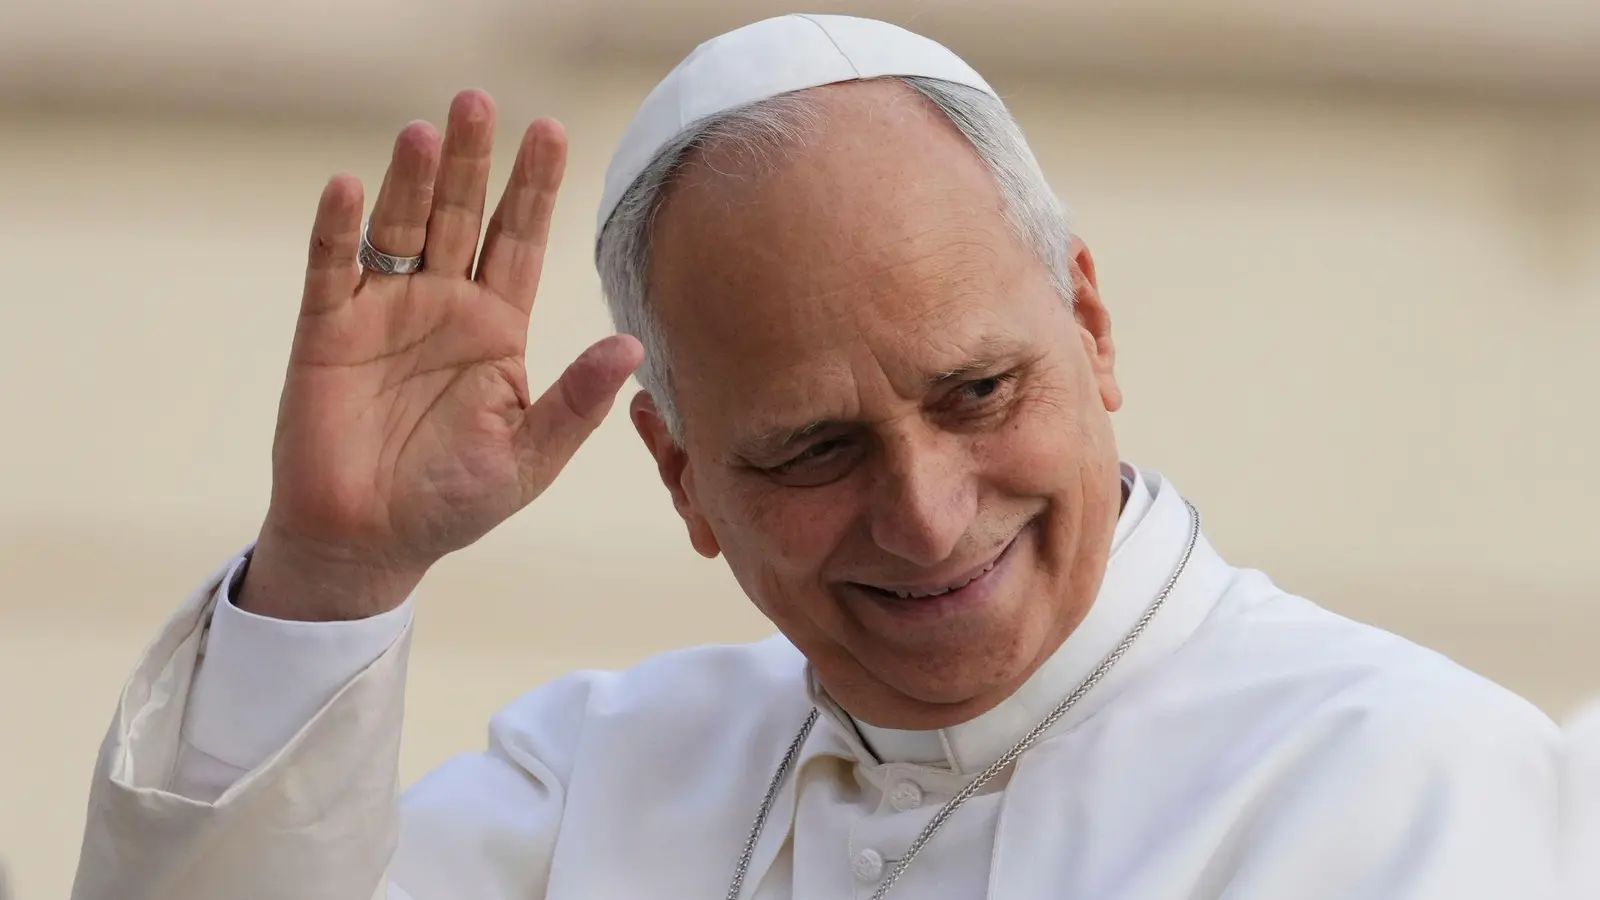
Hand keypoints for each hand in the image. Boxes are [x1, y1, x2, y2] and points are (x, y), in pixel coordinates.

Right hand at [239, 90, 642, 620]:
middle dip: (473, 163)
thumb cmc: (453, 502)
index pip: (521, 242)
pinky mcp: (326, 330)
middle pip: (462, 217)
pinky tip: (347, 188)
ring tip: (426, 133)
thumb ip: (575, 401)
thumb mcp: (528, 457)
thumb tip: (631, 348)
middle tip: (481, 102)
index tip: (553, 133)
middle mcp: (443, 305)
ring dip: (411, 181)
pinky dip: (336, 230)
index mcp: (497, 328)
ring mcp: (383, 311)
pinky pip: (331, 268)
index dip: (535, 190)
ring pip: (401, 229)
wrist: (369, 543)